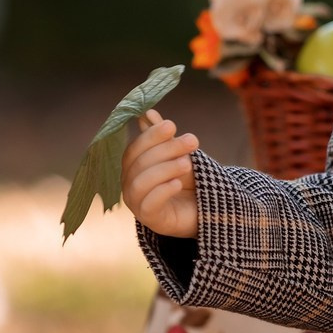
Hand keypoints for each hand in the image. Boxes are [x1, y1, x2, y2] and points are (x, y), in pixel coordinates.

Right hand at [122, 109, 199, 238]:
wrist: (202, 211)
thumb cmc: (185, 180)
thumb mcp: (177, 155)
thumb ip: (163, 137)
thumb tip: (147, 112)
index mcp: (133, 167)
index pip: (135, 149)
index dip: (151, 136)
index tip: (172, 126)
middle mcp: (130, 184)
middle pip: (140, 163)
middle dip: (166, 149)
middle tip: (192, 141)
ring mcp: (137, 203)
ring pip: (141, 182)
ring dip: (165, 169)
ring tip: (188, 163)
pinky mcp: (151, 219)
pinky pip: (149, 205)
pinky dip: (163, 191)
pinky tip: (178, 183)